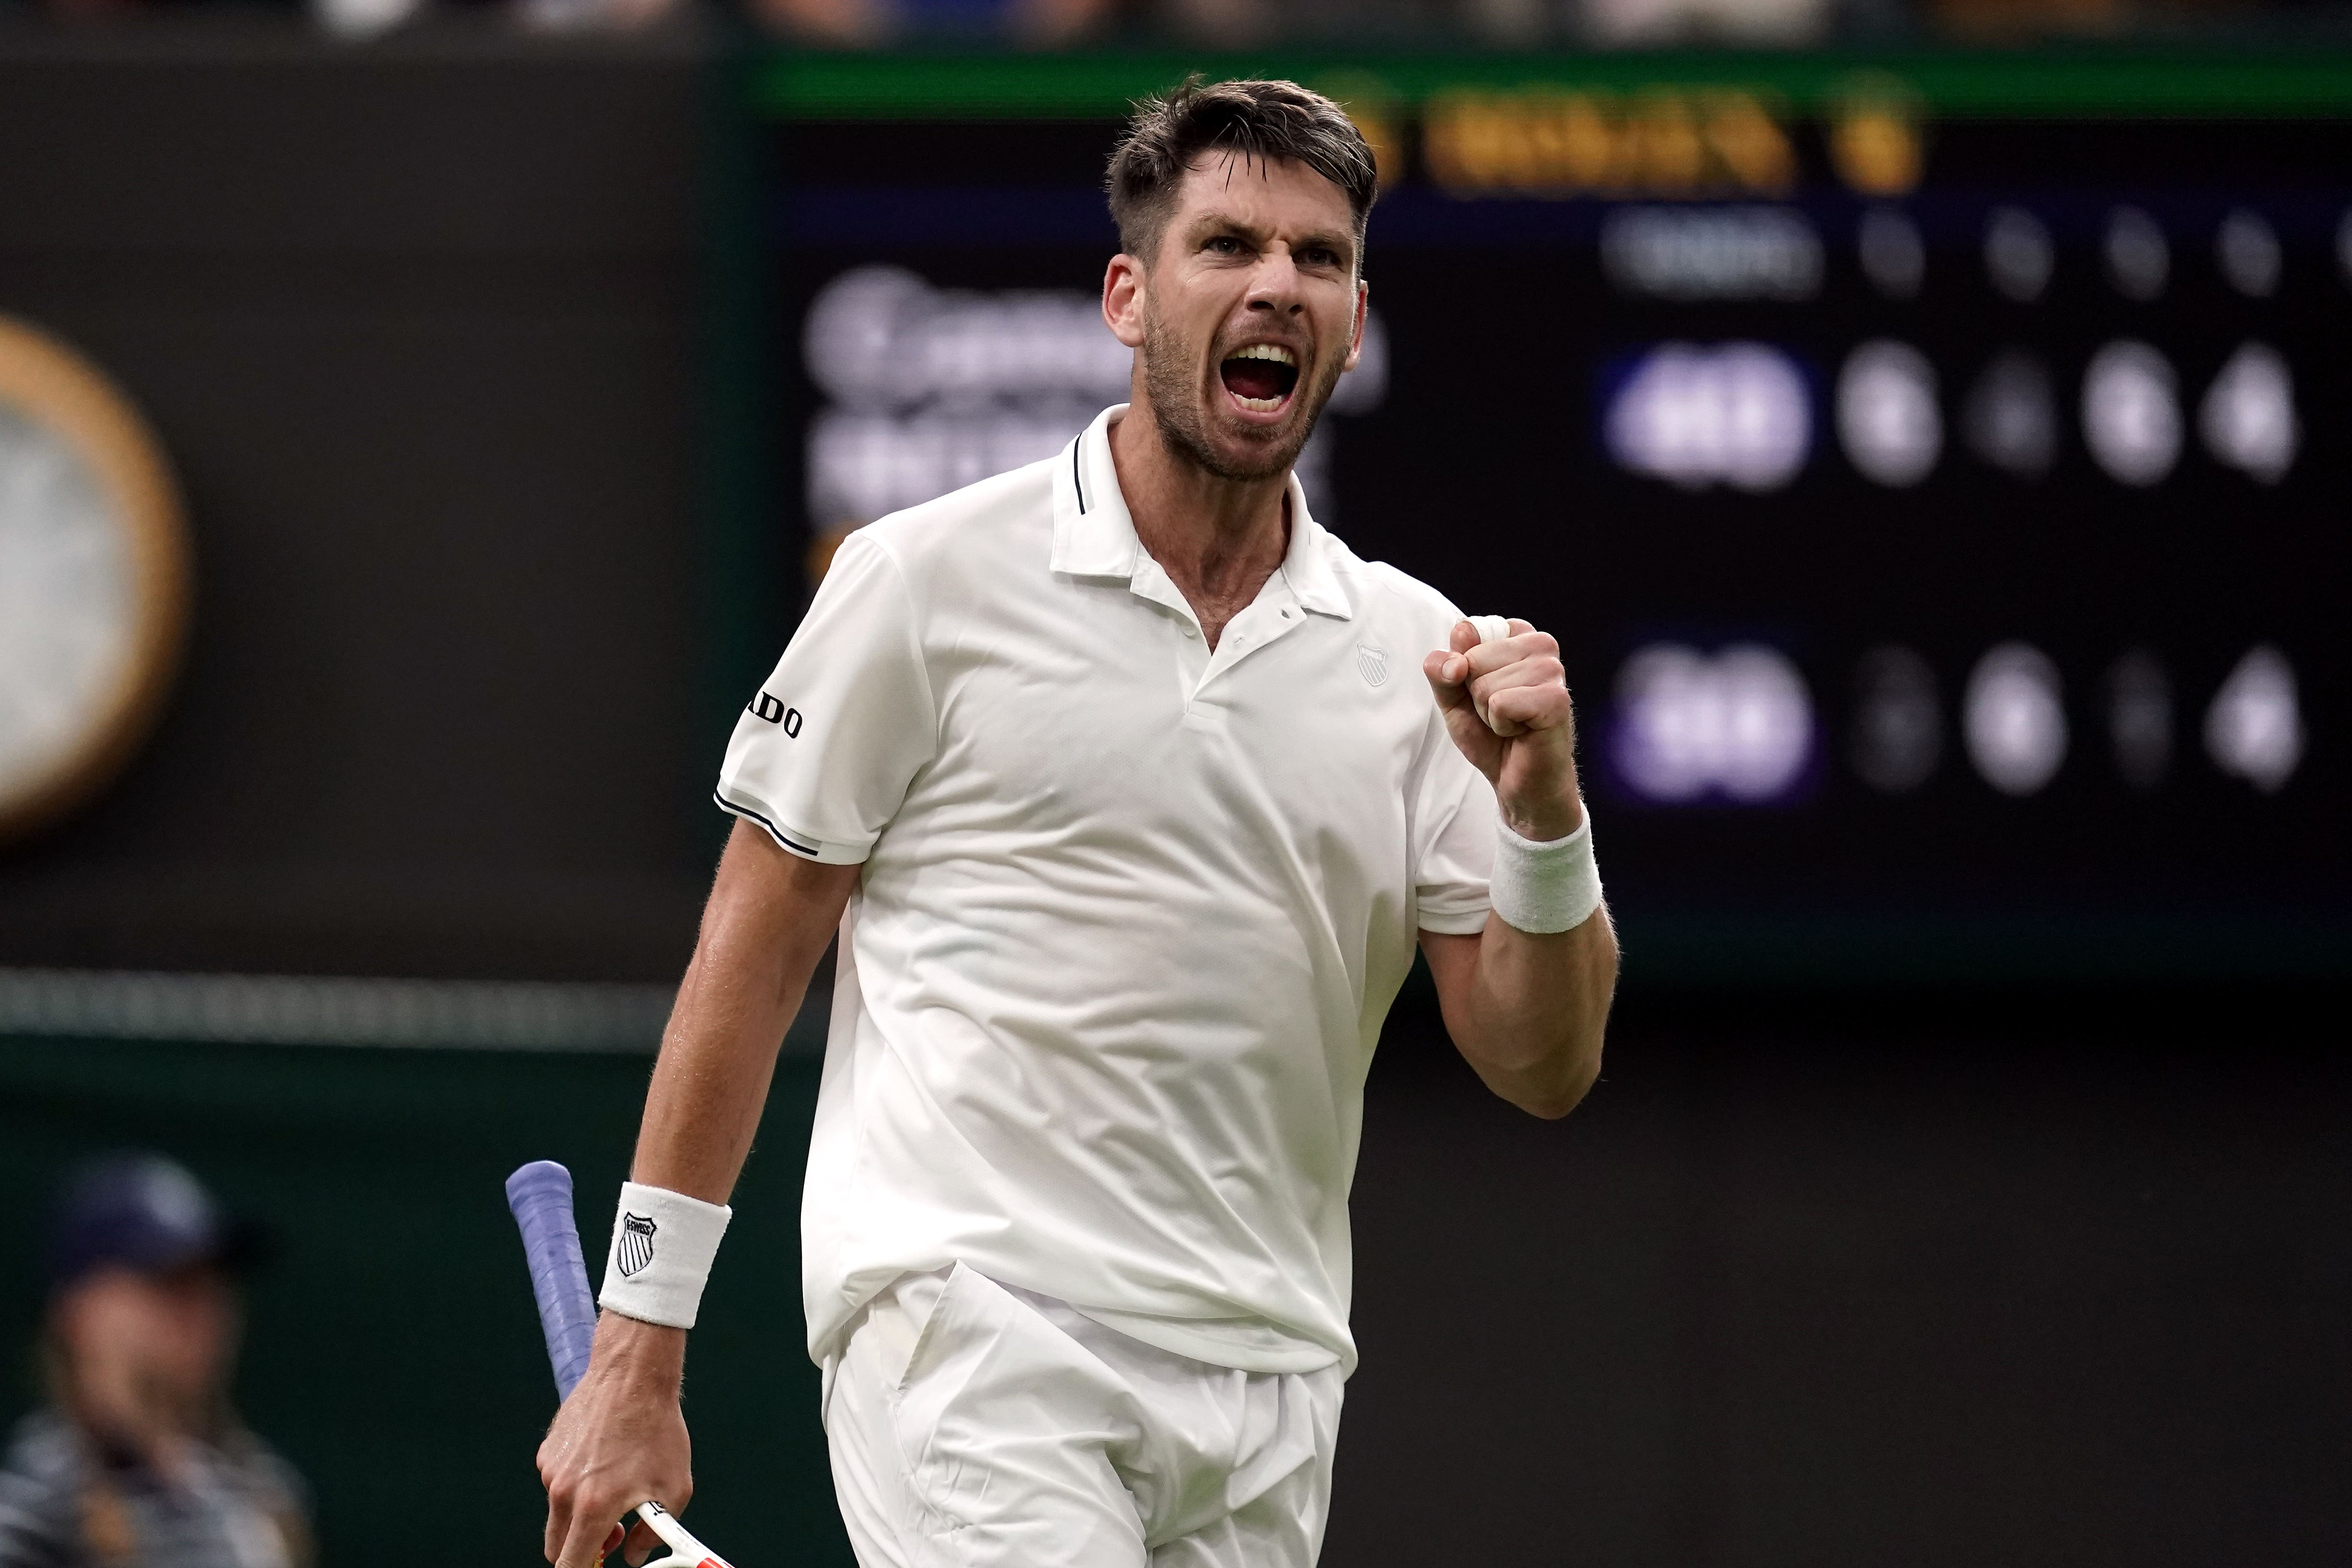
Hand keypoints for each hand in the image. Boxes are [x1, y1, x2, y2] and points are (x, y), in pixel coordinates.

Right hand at [538, 1313, 692, 1567]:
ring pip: (558, 1513)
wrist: (633, 1375)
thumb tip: (635, 1556)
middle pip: (556, 1547)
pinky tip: (604, 1460)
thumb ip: (652, 1533)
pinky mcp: (547, 1452)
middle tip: (614, 1534)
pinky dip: (576, 1485)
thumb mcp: (673, 1487)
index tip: (600, 1565)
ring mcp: (550, 1471)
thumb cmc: (658, 1430)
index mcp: (592, 1507)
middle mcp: (563, 1492)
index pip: (571, 1565)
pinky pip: (557, 1484)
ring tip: (616, 1484)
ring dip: (580, 1514)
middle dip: (582, 1550)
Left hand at [1422, 618, 1584, 841]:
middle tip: (1500, 714)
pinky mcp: (1557, 699)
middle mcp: (1541, 645)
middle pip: (1473, 659)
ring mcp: (1553, 670)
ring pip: (1485, 684)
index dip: (1461, 671)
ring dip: (1488, 713)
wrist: (1518, 782)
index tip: (1484, 693)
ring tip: (1512, 723)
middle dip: (1475, 695)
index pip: (1466, 632)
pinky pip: (1501, 703)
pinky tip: (1522, 732)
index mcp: (1517, 635)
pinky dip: (1501, 725)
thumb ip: (1442, 672)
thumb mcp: (1453, 700)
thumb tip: (1450, 660)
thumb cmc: (1492, 736)